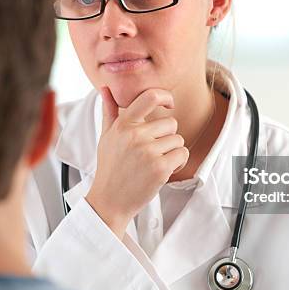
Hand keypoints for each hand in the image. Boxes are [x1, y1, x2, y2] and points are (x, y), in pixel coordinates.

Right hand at [86, 87, 188, 238]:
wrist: (109, 200)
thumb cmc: (110, 168)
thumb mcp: (106, 137)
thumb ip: (109, 111)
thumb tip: (105, 89)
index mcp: (123, 124)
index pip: (150, 97)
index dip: (165, 96)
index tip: (169, 103)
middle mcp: (135, 135)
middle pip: (171, 123)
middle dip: (167, 137)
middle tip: (151, 151)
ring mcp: (148, 151)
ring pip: (178, 140)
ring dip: (171, 151)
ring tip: (154, 162)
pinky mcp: (160, 168)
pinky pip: (182, 154)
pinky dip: (177, 162)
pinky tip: (162, 169)